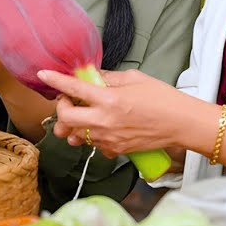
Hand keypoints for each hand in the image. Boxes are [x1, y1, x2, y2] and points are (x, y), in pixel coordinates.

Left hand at [38, 69, 186, 157]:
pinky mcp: (115, 150)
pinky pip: (93, 144)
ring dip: (73, 124)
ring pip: (76, 135)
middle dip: (61, 108)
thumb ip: (109, 78)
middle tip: (68, 100)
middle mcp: (105, 121)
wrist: (182, 124)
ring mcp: (109, 139)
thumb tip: (91, 75)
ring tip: (81, 114)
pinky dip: (90, 136)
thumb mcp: (134, 79)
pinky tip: (99, 127)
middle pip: (66, 119)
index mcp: (110, 99)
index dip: (56, 81)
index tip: (44, 75)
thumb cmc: (163, 99)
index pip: (74, 89)